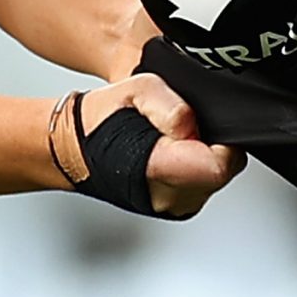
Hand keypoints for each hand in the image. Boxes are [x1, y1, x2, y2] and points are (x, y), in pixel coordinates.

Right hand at [80, 71, 244, 217]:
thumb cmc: (100, 120)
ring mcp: (171, 207)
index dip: (223, 142)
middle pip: (221, 173)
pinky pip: (203, 186)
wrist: (73, 149)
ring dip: (203, 157)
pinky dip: (194, 168)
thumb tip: (195, 127)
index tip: (205, 126)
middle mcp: (167, 196)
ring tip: (171, 140)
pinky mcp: (175, 209)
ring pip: (214, 180)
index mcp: (158, 167)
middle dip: (212, 146)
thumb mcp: (137, 88)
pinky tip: (170, 154)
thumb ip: (174, 106)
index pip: (219, 167)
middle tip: (181, 129)